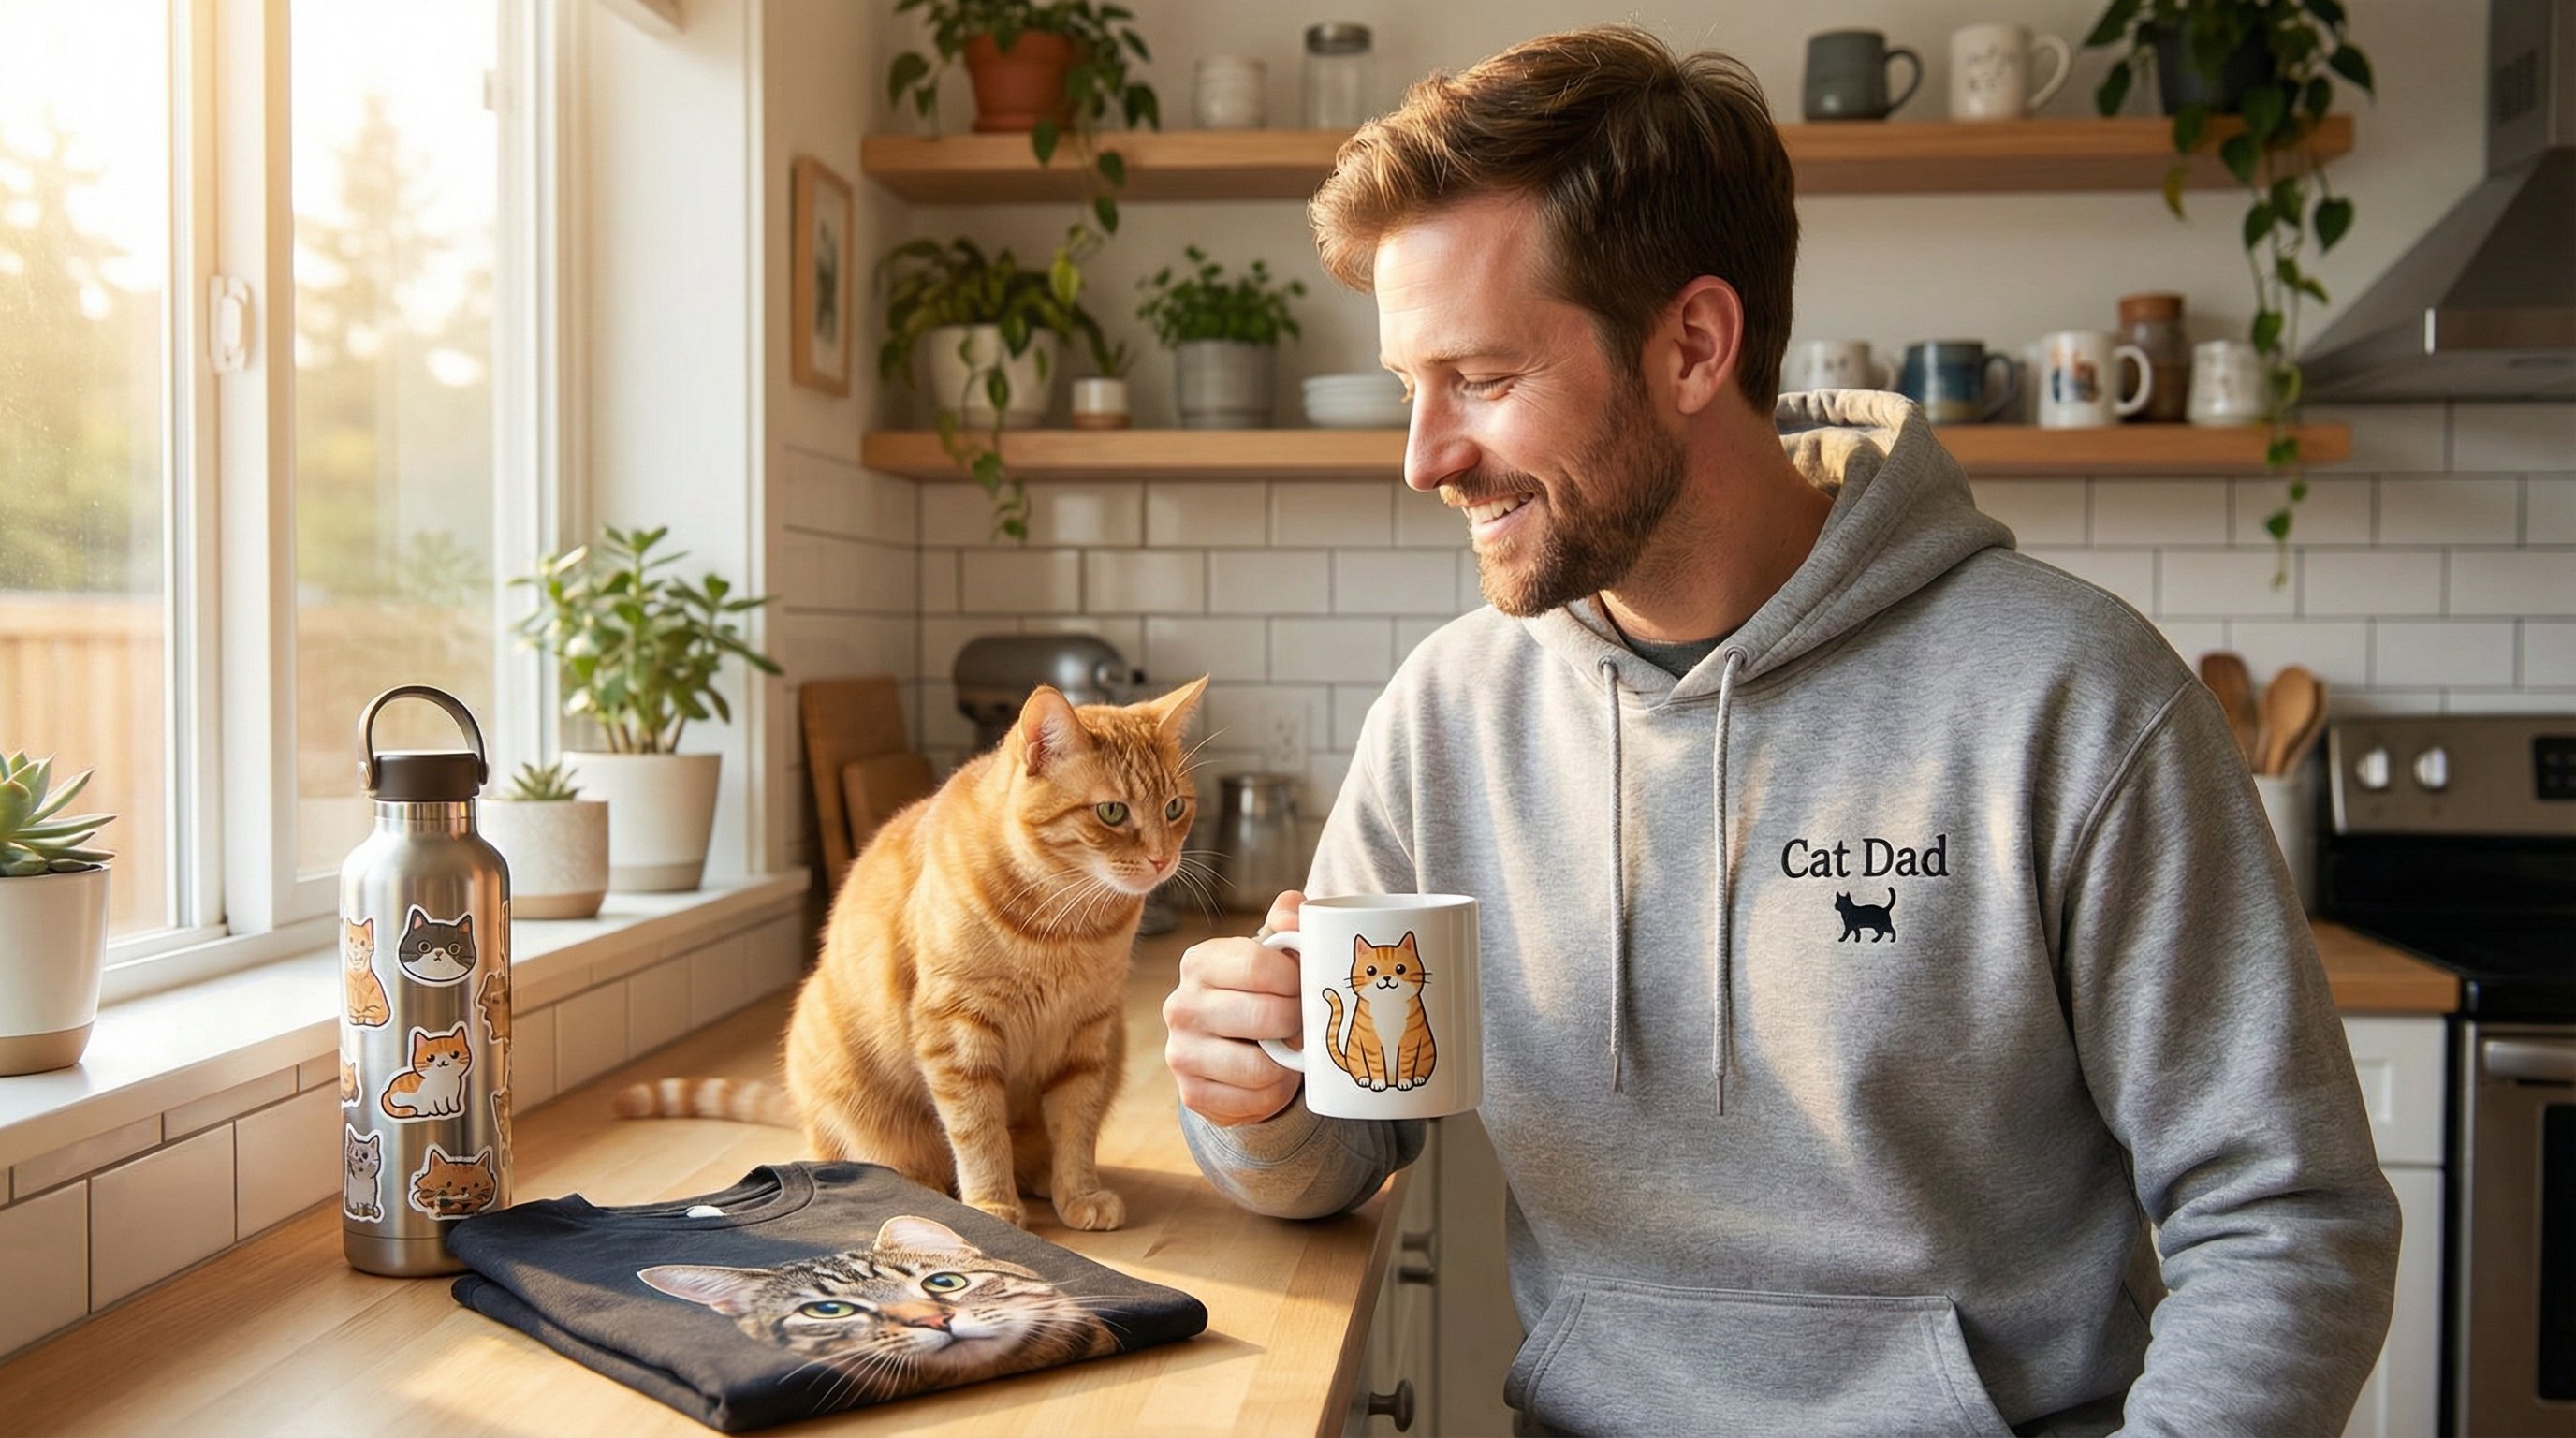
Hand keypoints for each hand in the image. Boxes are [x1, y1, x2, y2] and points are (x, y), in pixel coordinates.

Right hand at [1164, 891, 1304, 1126]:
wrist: (1235, 1051)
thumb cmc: (1261, 993)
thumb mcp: (1274, 953)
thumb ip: (1288, 922)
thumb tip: (1296, 912)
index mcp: (1199, 962)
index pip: (1259, 965)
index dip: (1297, 979)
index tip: (1306, 986)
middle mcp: (1180, 1005)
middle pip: (1265, 1016)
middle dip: (1298, 1022)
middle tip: (1304, 1022)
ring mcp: (1180, 1053)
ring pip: (1259, 1066)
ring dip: (1288, 1063)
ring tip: (1290, 1050)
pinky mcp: (1192, 1094)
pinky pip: (1252, 1100)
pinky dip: (1274, 1093)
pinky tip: (1273, 1078)